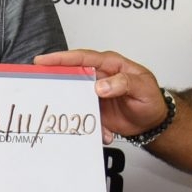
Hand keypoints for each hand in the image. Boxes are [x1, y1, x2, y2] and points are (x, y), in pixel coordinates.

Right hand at [33, 48, 166, 140]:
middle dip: (54, 80)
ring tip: (68, 116)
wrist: (153, 122)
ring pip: (73, 97)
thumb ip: (123, 82)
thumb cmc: (151, 99)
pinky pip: (83, 116)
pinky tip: (103, 133)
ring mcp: (94, 94)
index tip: (43, 61)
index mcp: (110, 65)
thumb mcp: (143, 87)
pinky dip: (89, 126)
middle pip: (71, 75)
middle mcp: (99, 77)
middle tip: (39, 85)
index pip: (82, 58)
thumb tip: (101, 85)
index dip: (61, 58)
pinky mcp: (93, 110)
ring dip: (71, 108)